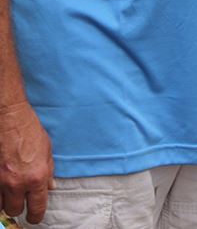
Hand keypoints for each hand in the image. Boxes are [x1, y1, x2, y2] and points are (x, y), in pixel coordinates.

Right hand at [0, 101, 52, 223]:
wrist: (10, 120)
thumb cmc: (30, 131)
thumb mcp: (47, 150)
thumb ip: (48, 171)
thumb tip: (50, 187)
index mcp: (37, 176)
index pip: (37, 207)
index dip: (36, 216)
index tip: (35, 217)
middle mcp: (18, 183)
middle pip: (15, 210)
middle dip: (19, 208)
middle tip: (22, 201)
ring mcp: (1, 181)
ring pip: (0, 207)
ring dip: (6, 202)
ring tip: (11, 193)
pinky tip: (2, 188)